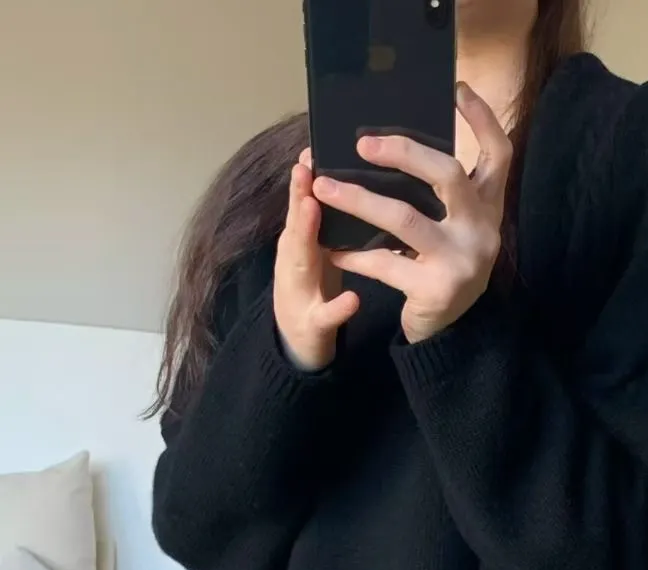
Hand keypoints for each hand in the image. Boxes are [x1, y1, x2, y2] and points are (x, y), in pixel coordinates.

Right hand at [274, 152, 360, 370]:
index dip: (306, 177)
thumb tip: (342, 177)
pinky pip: (326, 316)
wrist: (298, 346)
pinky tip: (353, 299)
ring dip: (304, 235)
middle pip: (296, 225)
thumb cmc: (311, 291)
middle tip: (306, 167)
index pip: (303, 205)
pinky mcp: (313, 326)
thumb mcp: (315, 252)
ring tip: (312, 210)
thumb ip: (325, 220)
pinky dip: (338, 307)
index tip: (313, 145)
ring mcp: (300, 294)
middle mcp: (294, 263)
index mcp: (300, 244)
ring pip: (299, 262)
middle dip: (299, 196)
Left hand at [312, 84, 512, 344]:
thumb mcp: (455, 228)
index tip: (457, 89)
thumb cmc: (443, 268)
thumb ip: (442, 194)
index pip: (498, 154)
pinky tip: (331, 248)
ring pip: (405, 218)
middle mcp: (483, 231)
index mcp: (489, 209)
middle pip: (447, 175)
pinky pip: (386, 264)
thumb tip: (392, 145)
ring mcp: (462, 261)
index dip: (482, 120)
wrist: (449, 332)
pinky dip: (354, 255)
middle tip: (362, 144)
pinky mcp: (436, 289)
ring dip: (358, 199)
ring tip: (324, 187)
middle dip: (403, 152)